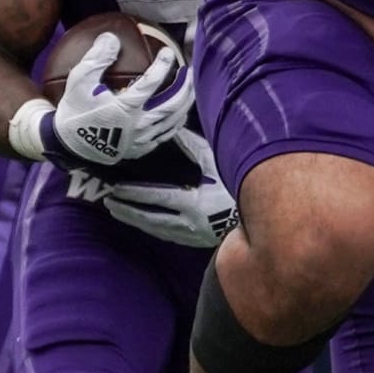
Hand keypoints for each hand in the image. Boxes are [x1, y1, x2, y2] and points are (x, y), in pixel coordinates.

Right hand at [45, 32, 193, 166]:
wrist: (67, 146)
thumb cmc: (74, 111)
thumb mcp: (78, 82)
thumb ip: (96, 59)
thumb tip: (111, 37)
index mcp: (124, 108)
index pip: (151, 83)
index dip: (163, 66)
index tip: (169, 52)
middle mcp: (137, 125)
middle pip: (172, 105)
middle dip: (186, 87)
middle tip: (191, 72)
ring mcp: (141, 140)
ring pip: (172, 121)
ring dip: (185, 105)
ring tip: (191, 90)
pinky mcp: (140, 150)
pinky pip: (165, 136)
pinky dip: (175, 123)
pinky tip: (179, 114)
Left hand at [103, 129, 237, 246]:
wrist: (264, 213)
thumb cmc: (237, 187)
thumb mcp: (218, 163)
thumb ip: (194, 148)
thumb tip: (174, 130)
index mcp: (192, 203)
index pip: (157, 199)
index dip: (135, 194)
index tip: (116, 190)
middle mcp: (189, 224)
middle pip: (150, 218)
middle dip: (128, 210)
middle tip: (109, 203)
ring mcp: (193, 235)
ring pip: (157, 230)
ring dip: (136, 221)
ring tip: (119, 212)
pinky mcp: (198, 241)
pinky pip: (169, 236)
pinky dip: (154, 229)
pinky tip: (145, 224)